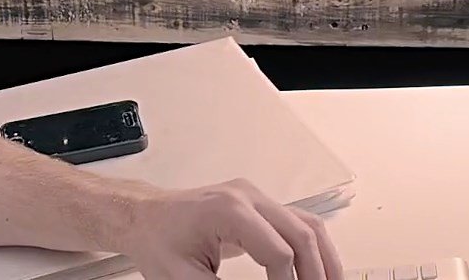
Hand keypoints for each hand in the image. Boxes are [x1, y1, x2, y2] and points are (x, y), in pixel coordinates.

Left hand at [113, 178, 342, 279]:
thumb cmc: (158, 243)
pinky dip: (312, 246)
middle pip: (302, 234)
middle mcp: (248, 197)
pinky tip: (318, 269)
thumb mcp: (184, 279)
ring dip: (325, 257)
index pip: (279, 252)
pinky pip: (297, 221)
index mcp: (229, 211)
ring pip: (308, 224)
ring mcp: (255, 197)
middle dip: (318, 273)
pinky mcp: (258, 203)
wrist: (144, 217)